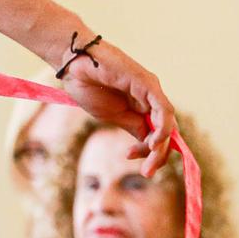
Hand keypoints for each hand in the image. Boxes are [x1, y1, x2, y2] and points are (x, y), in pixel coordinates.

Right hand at [56, 38, 175, 176]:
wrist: (72, 65)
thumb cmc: (86, 85)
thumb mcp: (112, 115)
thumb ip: (131, 126)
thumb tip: (148, 143)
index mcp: (139, 106)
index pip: (155, 133)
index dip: (148, 150)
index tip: (128, 156)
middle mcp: (149, 98)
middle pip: (164, 131)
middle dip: (158, 154)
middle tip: (146, 172)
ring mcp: (150, 90)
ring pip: (166, 123)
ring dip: (161, 147)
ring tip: (149, 162)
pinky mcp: (148, 84)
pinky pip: (163, 109)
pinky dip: (162, 128)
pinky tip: (153, 143)